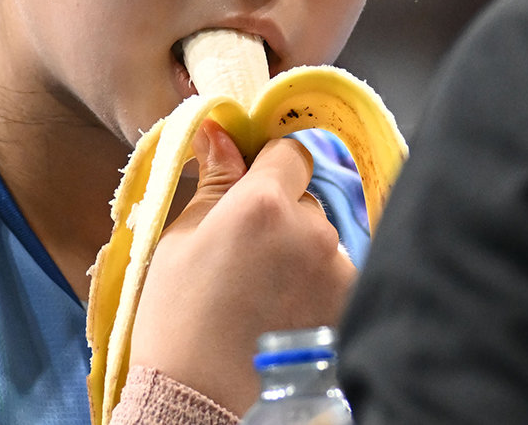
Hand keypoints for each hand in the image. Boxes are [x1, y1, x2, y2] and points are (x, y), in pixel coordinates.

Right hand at [128, 121, 356, 413]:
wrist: (200, 399)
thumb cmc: (177, 318)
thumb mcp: (182, 238)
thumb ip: (215, 180)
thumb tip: (219, 130)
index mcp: (263, 203)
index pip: (289, 151)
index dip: (269, 165)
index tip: (251, 187)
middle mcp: (311, 228)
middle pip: (305, 197)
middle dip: (281, 214)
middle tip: (246, 253)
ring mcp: (338, 268)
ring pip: (321, 237)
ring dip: (300, 251)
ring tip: (263, 291)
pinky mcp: (350, 302)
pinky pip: (336, 273)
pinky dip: (315, 284)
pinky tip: (284, 311)